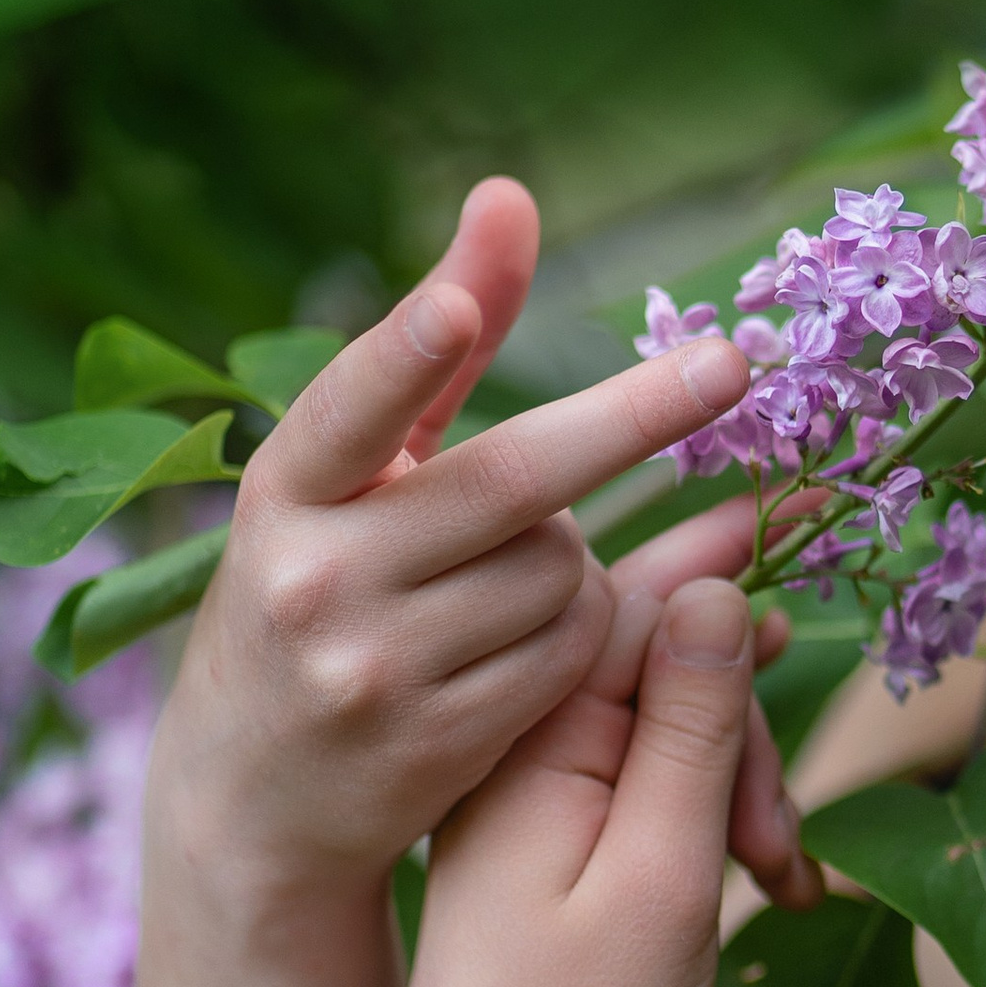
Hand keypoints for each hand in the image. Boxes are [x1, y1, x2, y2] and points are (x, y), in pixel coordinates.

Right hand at [153, 178, 769, 902]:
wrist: (252, 792)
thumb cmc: (321, 585)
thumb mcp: (352, 473)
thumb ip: (437, 345)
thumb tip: (510, 194)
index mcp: (286, 491)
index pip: (351, 408)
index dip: (407, 353)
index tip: (455, 303)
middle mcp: (318, 577)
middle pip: (514, 484)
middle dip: (632, 420)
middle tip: (733, 364)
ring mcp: (376, 669)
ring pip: (561, 571)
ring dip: (577, 555)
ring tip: (510, 571)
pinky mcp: (438, 744)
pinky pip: (572, 654)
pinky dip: (584, 629)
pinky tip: (534, 634)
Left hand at [401, 576, 760, 986]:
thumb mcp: (659, 871)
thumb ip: (688, 726)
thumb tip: (708, 584)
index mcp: (527, 743)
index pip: (635, 611)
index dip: (723, 572)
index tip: (801, 509)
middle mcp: (516, 751)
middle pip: (657, 668)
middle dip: (744, 737)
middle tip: (785, 850)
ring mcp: (529, 795)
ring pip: (664, 729)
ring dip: (739, 789)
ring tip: (779, 884)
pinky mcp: (548, 836)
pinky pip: (644, 782)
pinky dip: (710, 818)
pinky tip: (762, 879)